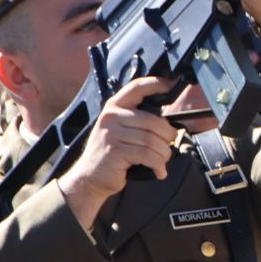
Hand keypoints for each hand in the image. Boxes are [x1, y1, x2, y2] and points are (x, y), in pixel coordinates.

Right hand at [59, 77, 179, 227]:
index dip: (156, 84)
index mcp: (114, 107)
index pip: (137, 87)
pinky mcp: (115, 151)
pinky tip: (159, 171)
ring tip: (163, 160)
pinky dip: (158, 164)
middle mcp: (111, 117)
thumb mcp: (119, 130)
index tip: (171, 84)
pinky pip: (147, 155)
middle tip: (169, 144)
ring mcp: (112, 134)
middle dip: (167, 135)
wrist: (89, 177)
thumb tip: (168, 120)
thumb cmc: (110, 154)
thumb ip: (137, 121)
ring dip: (163, 153)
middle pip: (153, 121)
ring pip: (152, 140)